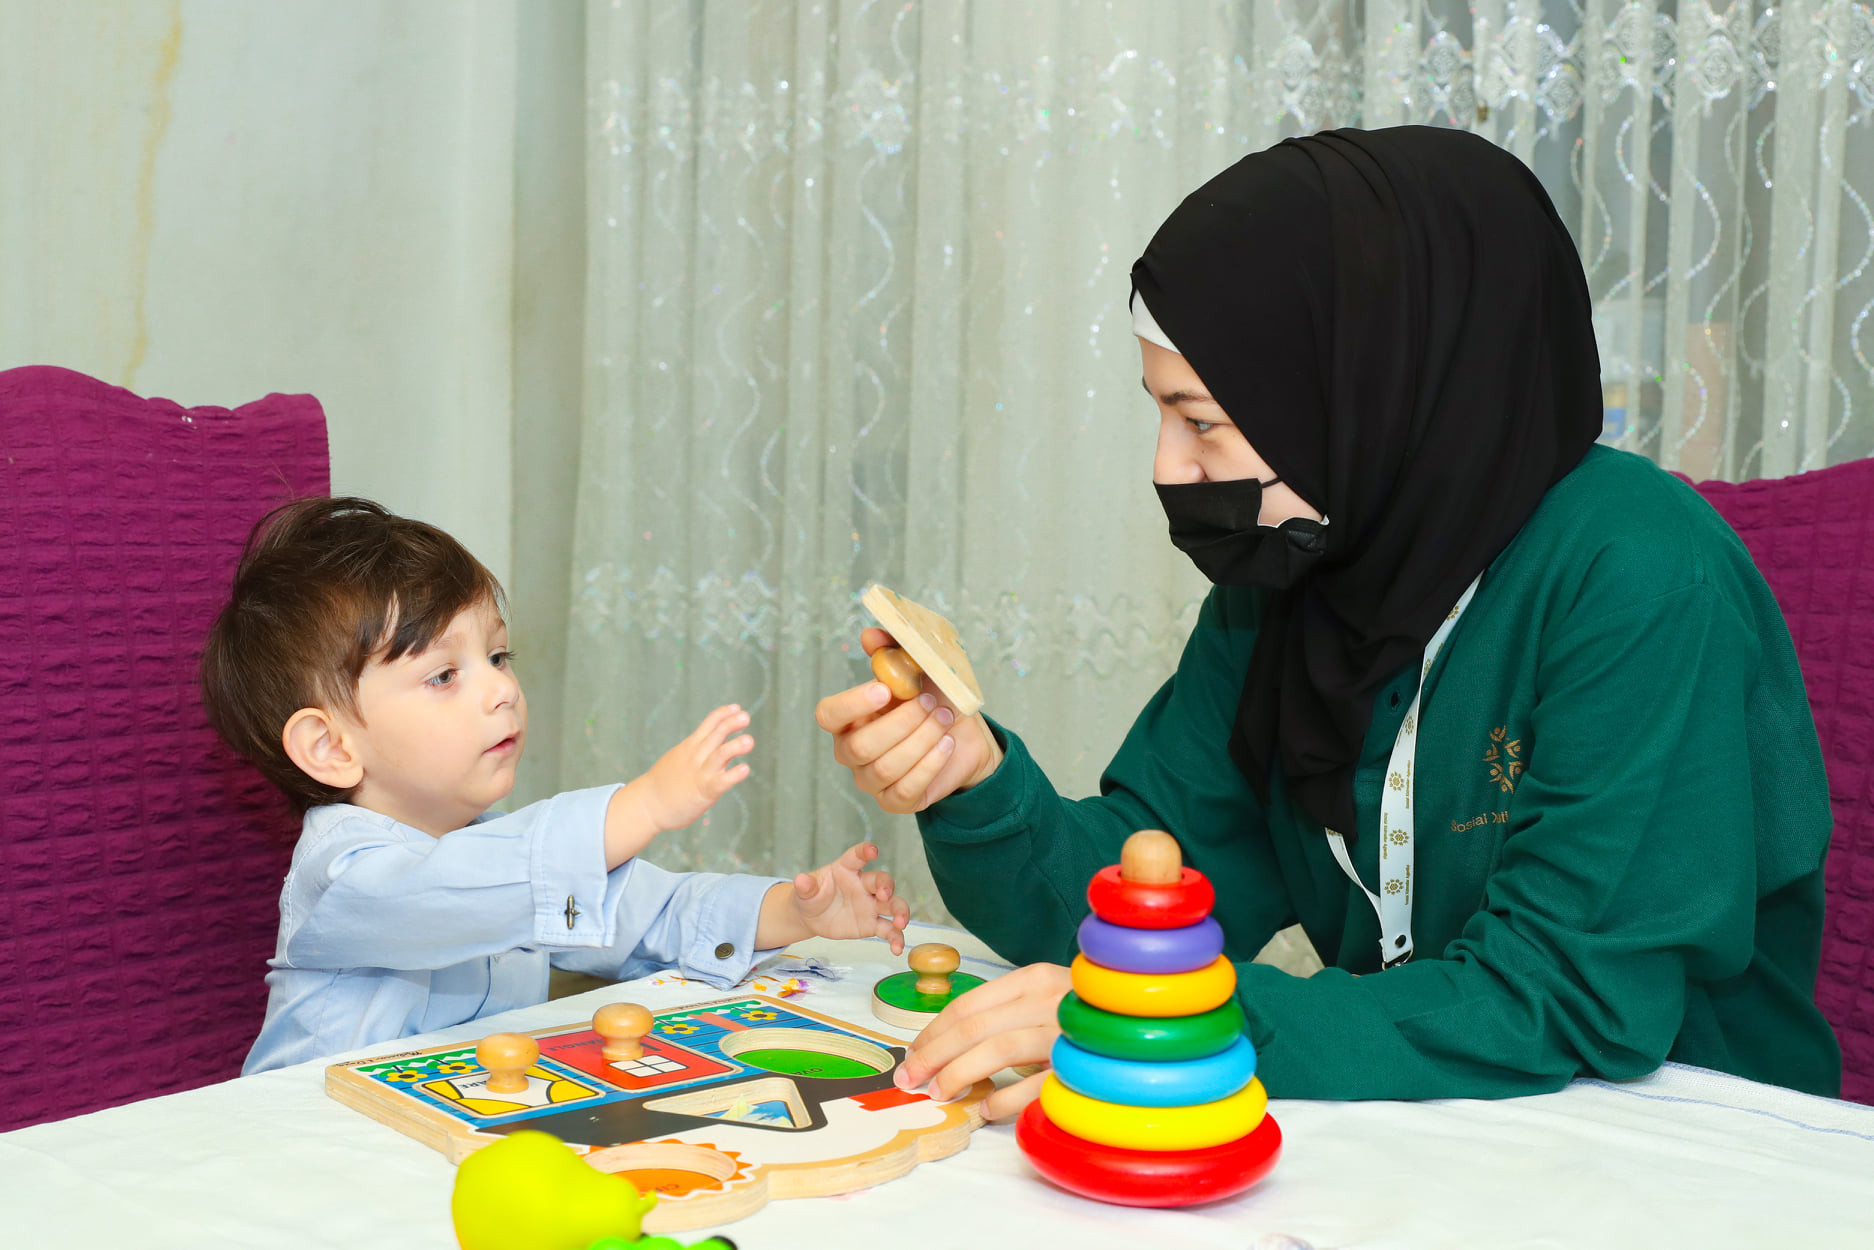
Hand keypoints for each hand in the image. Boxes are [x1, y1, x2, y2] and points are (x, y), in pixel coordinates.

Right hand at [642, 704, 753, 832]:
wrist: (647, 805)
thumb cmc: (665, 782)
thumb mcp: (680, 757)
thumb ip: (700, 749)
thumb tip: (720, 740)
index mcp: (690, 746)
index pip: (709, 724)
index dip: (723, 714)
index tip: (737, 707)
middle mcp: (696, 756)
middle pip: (716, 734)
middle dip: (731, 724)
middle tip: (746, 717)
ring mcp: (700, 773)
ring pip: (720, 755)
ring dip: (735, 746)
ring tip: (749, 740)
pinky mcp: (704, 791)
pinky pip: (721, 781)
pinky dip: (734, 775)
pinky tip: (745, 769)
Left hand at [784, 841, 910, 953]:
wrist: (812, 917)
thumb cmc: (812, 896)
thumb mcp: (805, 892)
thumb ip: (806, 886)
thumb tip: (800, 880)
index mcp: (847, 870)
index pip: (857, 856)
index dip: (865, 851)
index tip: (873, 850)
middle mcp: (863, 885)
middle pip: (881, 881)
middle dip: (887, 886)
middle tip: (885, 895)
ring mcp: (870, 904)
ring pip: (892, 904)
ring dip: (900, 911)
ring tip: (900, 923)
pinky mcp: (872, 924)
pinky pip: (888, 929)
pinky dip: (895, 938)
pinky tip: (897, 948)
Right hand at [815, 627, 1001, 813]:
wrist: (964, 735)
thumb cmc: (932, 700)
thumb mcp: (917, 671)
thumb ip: (892, 652)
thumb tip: (871, 634)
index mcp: (847, 718)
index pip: (828, 715)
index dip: (852, 704)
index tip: (884, 688)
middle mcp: (851, 752)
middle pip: (862, 746)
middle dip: (903, 722)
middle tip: (932, 704)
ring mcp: (871, 780)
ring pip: (886, 768)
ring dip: (922, 740)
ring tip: (945, 720)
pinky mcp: (895, 802)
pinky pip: (906, 790)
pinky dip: (930, 764)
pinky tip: (946, 745)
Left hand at [892, 961, 1069, 1119]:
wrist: (1151, 1025)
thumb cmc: (1080, 1019)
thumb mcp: (1040, 1003)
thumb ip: (1001, 1016)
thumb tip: (942, 1048)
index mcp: (1035, 979)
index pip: (966, 1004)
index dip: (930, 1032)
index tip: (910, 1055)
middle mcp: (1050, 1000)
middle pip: (973, 1027)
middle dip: (933, 1055)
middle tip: (911, 1080)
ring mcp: (1068, 1033)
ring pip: (997, 1050)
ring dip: (959, 1075)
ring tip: (940, 1094)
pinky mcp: (1082, 1067)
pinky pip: (1032, 1087)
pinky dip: (1002, 1100)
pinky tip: (986, 1109)